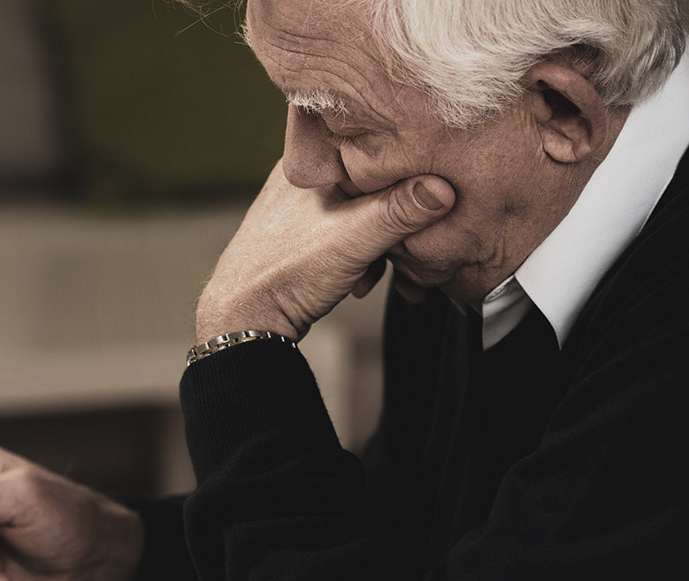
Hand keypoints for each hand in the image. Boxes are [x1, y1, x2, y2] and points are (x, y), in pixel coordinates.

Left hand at [194, 160, 454, 341]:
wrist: (246, 319)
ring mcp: (300, 209)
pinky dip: (357, 259)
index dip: (404, 180)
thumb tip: (443, 187)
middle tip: (396, 256)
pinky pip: (344, 237)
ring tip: (368, 275)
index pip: (374, 153)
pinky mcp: (301, 237)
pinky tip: (356, 281)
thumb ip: (399, 211)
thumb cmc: (287, 273)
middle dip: (391, 226)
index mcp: (311, 162)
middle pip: (372, 189)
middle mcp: (304, 179)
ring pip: (360, 217)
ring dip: (375, 248)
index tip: (422, 208)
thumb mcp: (355, 238)